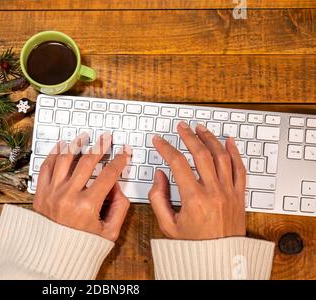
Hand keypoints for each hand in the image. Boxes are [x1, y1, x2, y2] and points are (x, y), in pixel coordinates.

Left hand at [33, 132, 131, 241]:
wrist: (53, 258)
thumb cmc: (81, 246)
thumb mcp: (109, 233)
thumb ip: (119, 208)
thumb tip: (116, 186)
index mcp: (87, 206)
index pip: (108, 175)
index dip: (119, 160)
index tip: (124, 153)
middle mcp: (68, 196)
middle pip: (87, 161)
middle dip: (100, 146)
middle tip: (106, 138)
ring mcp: (52, 193)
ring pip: (65, 159)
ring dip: (76, 144)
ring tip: (84, 136)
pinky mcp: (40, 194)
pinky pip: (46, 167)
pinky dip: (54, 154)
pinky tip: (61, 146)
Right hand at [149, 122, 245, 239]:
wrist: (219, 258)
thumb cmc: (194, 244)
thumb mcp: (168, 225)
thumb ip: (159, 199)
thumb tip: (160, 176)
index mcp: (194, 199)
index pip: (177, 163)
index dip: (166, 148)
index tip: (159, 141)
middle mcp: (213, 191)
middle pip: (201, 154)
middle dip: (189, 136)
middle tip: (181, 127)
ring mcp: (229, 192)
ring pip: (221, 156)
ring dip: (210, 139)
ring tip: (200, 129)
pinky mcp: (239, 195)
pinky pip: (240, 169)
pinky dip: (235, 152)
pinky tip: (228, 141)